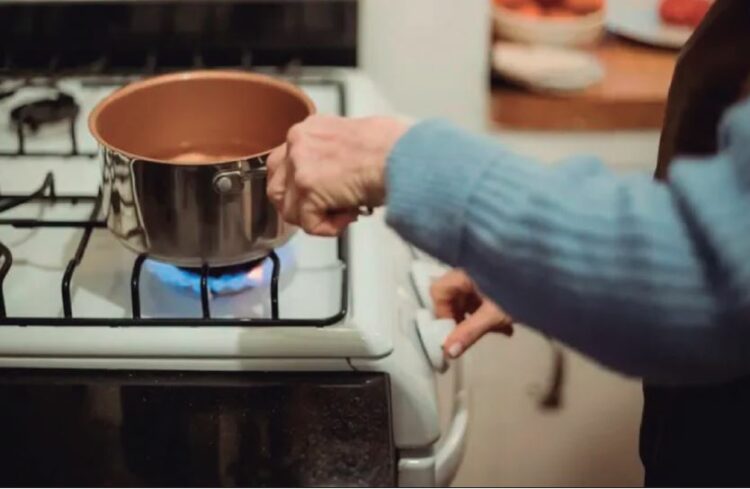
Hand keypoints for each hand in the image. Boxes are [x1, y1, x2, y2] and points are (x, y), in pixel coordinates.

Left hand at [267, 115, 410, 235]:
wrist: (402, 154)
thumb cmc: (395, 146)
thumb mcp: (355, 138)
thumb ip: (334, 154)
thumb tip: (336, 175)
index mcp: (309, 129)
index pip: (285, 162)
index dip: (301, 185)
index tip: (324, 193)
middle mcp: (298, 144)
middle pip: (277, 186)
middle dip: (299, 205)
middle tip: (325, 211)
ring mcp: (299, 167)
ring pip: (290, 209)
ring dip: (315, 218)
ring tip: (343, 213)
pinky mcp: (307, 189)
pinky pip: (308, 224)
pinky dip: (329, 229)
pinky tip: (349, 217)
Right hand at [430, 269, 513, 358]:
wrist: (558, 276)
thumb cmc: (522, 288)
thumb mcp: (494, 313)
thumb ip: (470, 332)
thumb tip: (449, 352)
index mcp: (465, 272)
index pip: (439, 291)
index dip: (442, 312)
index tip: (454, 331)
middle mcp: (471, 270)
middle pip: (454, 296)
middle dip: (464, 319)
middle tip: (476, 335)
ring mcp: (485, 274)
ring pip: (471, 299)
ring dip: (480, 319)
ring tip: (500, 330)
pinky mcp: (499, 280)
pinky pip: (486, 298)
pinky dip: (492, 313)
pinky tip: (507, 327)